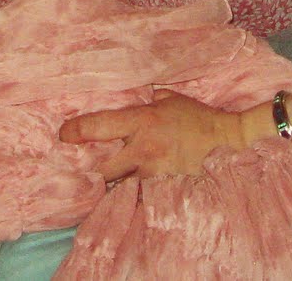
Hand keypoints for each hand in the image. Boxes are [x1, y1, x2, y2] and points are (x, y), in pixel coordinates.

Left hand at [58, 89, 248, 180]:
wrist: (229, 142)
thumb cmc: (199, 118)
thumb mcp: (171, 99)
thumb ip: (149, 100)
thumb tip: (135, 95)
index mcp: (142, 121)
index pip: (99, 126)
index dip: (76, 132)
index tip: (62, 136)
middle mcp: (143, 148)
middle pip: (101, 168)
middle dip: (87, 171)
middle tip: (76, 170)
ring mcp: (153, 173)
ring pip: (118, 185)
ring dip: (110, 185)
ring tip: (96, 186)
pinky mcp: (163, 190)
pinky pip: (138, 195)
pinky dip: (131, 195)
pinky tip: (124, 196)